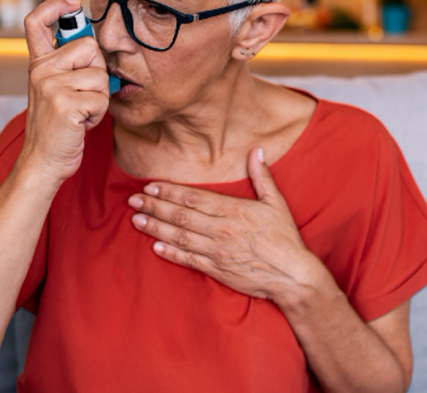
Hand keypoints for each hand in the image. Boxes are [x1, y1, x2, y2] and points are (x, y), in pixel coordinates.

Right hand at [19, 0, 109, 182]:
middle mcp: (41, 70)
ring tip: (81, 112)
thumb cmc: (57, 128)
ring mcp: (51, 86)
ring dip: (99, 97)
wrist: (42, 163)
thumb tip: (94, 42)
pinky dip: (98, 115)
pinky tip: (81, 123)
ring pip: (100, 75)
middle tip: (83, 95)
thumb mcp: (54, 89)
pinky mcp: (65, 104)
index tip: (72, 4)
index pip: (36, 22)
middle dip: (97, 71)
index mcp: (38, 64)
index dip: (54, 6)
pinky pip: (101, 99)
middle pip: (89, 46)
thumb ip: (67, 65)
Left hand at [127, 147, 326, 303]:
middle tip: (134, 200)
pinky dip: (171, 254)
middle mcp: (221, 230)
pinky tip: (155, 247)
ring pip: (180, 237)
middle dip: (155, 206)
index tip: (150, 185)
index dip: (170, 191)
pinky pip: (189, 260)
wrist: (292, 275)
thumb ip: (262, 176)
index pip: (194, 198)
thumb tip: (257, 150)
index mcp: (234, 211)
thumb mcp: (276, 203)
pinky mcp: (217, 270)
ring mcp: (217, 251)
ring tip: (136, 219)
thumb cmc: (284, 238)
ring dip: (156, 227)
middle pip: (181, 215)